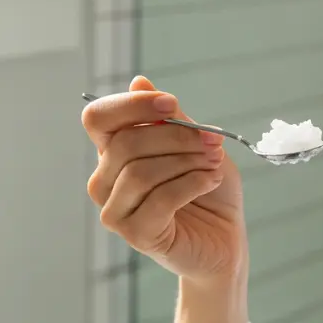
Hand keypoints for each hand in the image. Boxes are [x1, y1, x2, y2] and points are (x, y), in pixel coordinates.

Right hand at [83, 76, 246, 284]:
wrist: (225, 239)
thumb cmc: (207, 189)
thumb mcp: (195, 143)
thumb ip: (169, 118)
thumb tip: (139, 82)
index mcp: (113, 153)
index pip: (98, 118)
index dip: (132, 106)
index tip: (171, 104)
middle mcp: (104, 181)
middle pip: (126, 143)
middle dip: (177, 137)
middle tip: (213, 142)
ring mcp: (116, 211)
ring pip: (141, 172)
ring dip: (187, 161)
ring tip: (214, 164)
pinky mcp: (136, 235)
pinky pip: (159, 199)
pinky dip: (192, 184)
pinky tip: (210, 181)